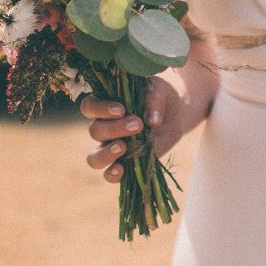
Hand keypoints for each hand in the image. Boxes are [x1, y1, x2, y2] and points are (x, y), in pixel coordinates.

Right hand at [80, 40, 217, 183]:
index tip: (121, 110)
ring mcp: (111, 147)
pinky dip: (112, 174)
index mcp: (105, 104)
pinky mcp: (124, 162)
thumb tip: (152, 120)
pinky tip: (121, 170)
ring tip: (123, 147)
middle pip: (95, 131)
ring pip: (94, 157)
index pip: (90, 107)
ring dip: (106, 154)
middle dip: (114, 129)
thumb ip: (154, 100)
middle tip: (137, 125)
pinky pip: (109, 174)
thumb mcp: (160, 91)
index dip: (100, 110)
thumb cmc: (162, 96)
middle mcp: (104, 126)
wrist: (175, 113)